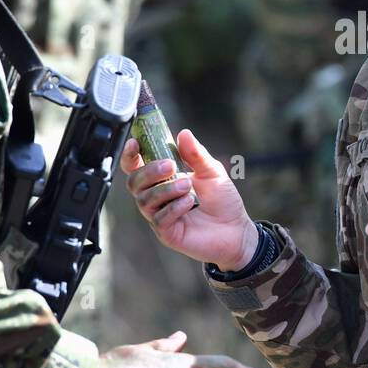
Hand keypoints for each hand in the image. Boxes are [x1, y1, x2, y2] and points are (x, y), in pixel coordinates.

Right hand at [121, 129, 258, 271]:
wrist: (237, 229)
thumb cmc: (222, 200)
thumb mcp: (212, 171)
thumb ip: (196, 154)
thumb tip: (183, 133)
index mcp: (163, 179)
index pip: (136, 166)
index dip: (130, 155)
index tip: (135, 143)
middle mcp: (156, 197)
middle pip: (134, 182)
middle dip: (149, 172)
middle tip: (170, 166)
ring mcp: (159, 216)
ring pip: (145, 200)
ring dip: (165, 190)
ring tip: (188, 186)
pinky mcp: (166, 233)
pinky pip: (159, 219)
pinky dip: (174, 208)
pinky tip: (189, 203)